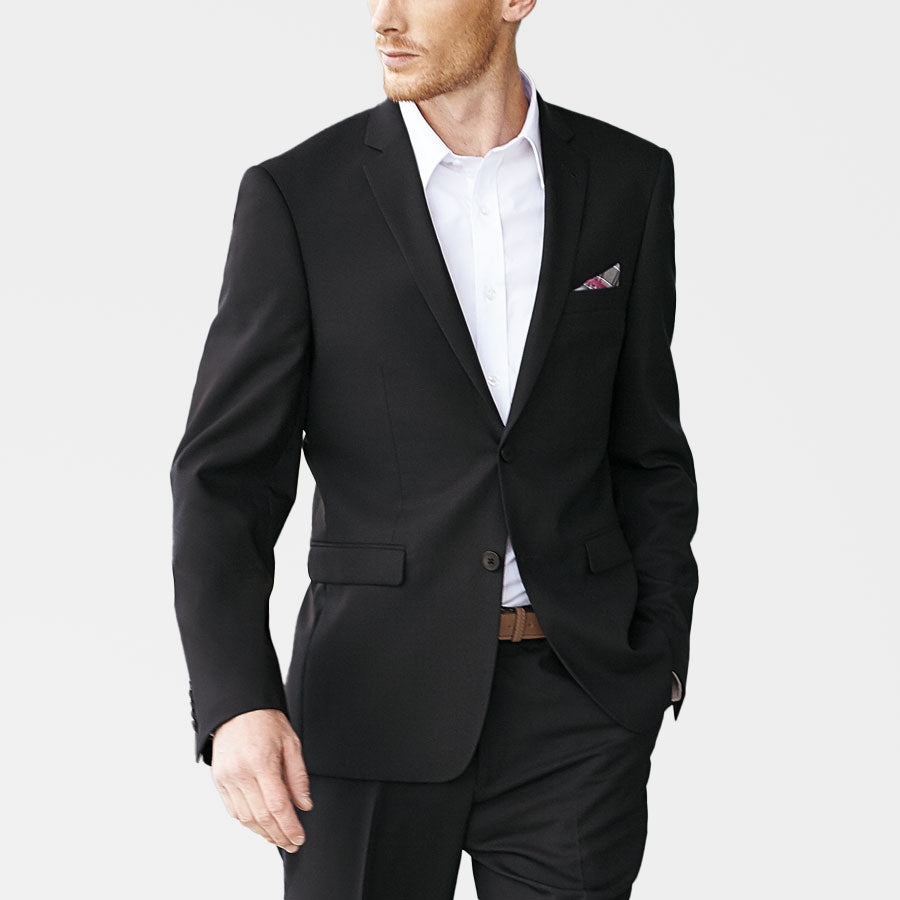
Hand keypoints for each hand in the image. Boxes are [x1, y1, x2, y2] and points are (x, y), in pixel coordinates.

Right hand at [210, 708, 313, 852]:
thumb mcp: (291, 743)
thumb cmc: (265, 722)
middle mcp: (241, 773)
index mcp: (262, 762)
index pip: (277, 806)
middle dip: (279, 835)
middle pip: (261, 817)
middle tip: (292, 843)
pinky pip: (234, 810)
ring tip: (278, 838)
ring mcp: (228, 778)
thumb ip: (298, 776)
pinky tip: (260, 825)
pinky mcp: (219, 781)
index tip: (299, 837)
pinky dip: (248, 822)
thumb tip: (304, 804)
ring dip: (263, 833)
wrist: (238, 709)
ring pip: (246, 818)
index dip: (289, 827)